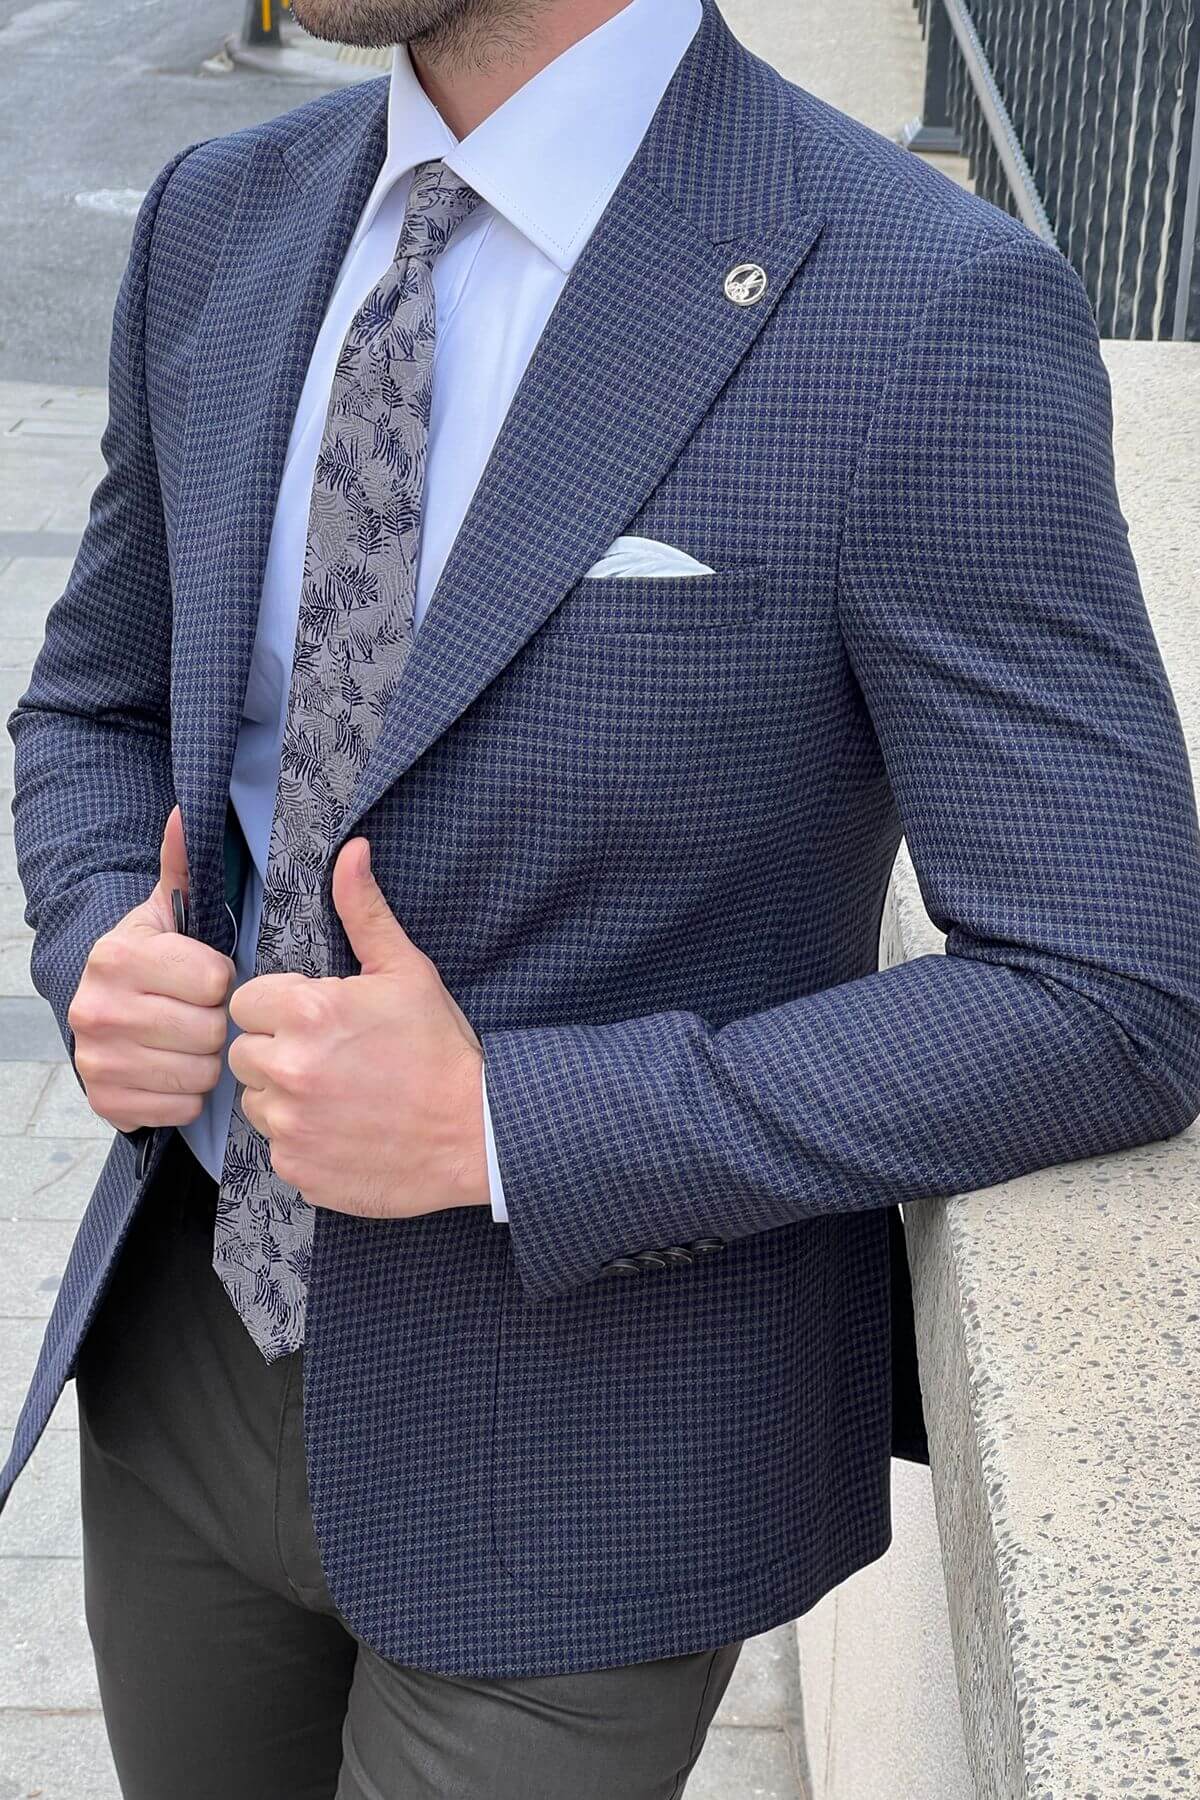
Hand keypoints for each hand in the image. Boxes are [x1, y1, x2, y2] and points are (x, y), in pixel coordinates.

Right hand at [67, 806, 235, 1132]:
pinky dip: (187, 1096)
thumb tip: (187, 811)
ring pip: (200, 1072)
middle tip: (199, 1014)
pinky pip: (182, 1108)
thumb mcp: (166, 913)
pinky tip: (173, 1071)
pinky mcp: (106, 1102)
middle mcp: (97, 1008)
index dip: (220, 979)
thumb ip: (183, 867)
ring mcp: (97, 1060)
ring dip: (205, 1061)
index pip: (214, 979)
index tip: (204, 977)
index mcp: (116, 956)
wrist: (103, 1016)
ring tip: (188, 1041)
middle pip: (209, 1029)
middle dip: (214, 1023)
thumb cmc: (153, 963)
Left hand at [227, 838, 489, 1218]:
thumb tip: (351, 851)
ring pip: (254, 1101)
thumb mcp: (407, 972)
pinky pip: (275, 1148)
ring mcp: (289, 1124)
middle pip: (243, 1052)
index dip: (279, 1007)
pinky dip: (301, 1141)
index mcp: (307, 1012)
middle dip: (276, 1050)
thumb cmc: (441, 1050)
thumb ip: (364, 911)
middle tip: (330, 1058)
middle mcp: (288, 1068)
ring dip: (283, 1097)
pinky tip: (343, 1130)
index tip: (317, 1019)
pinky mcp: (296, 1169)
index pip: (246, 1002)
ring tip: (338, 1095)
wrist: (475, 1134)